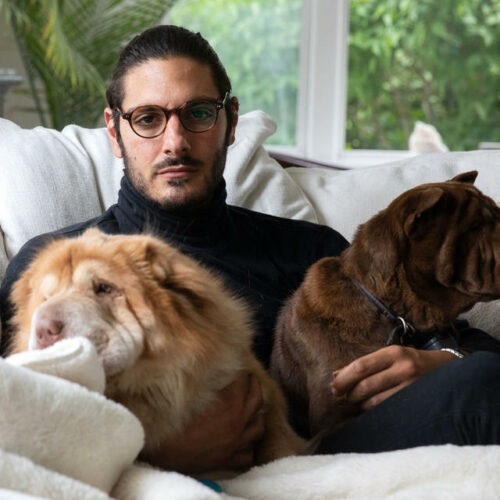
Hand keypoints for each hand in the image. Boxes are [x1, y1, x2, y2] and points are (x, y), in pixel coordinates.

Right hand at [143, 371, 264, 473]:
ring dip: (257, 415)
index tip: (236, 366)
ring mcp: (235, 444)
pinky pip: (248, 454)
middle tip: (248, 379)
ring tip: (252, 408)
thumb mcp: (191, 395)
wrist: (160, 454)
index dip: (240, 371)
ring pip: (259, 428)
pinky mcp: (228, 462)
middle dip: (254, 386)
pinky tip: (243, 439)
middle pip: (258, 400)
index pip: (243, 380)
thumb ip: (209, 382)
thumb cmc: (172, 421)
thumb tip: (217, 369)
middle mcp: (238, 424)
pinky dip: (248, 446)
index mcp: (230, 405)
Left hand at [331, 346, 456, 409]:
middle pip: (365, 387)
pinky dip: (374, 410)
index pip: (360, 366)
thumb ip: (368, 364)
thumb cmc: (410, 361)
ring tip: (358, 401)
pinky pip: (387, 410)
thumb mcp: (391, 355)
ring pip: (375, 402)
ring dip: (361, 404)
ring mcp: (412, 387)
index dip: (343, 378)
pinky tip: (371, 408)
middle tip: (344, 396)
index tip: (333, 387)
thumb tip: (337, 376)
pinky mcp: (416, 402)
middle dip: (350, 394)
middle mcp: (403, 368)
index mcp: (393, 353)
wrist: (446, 369)